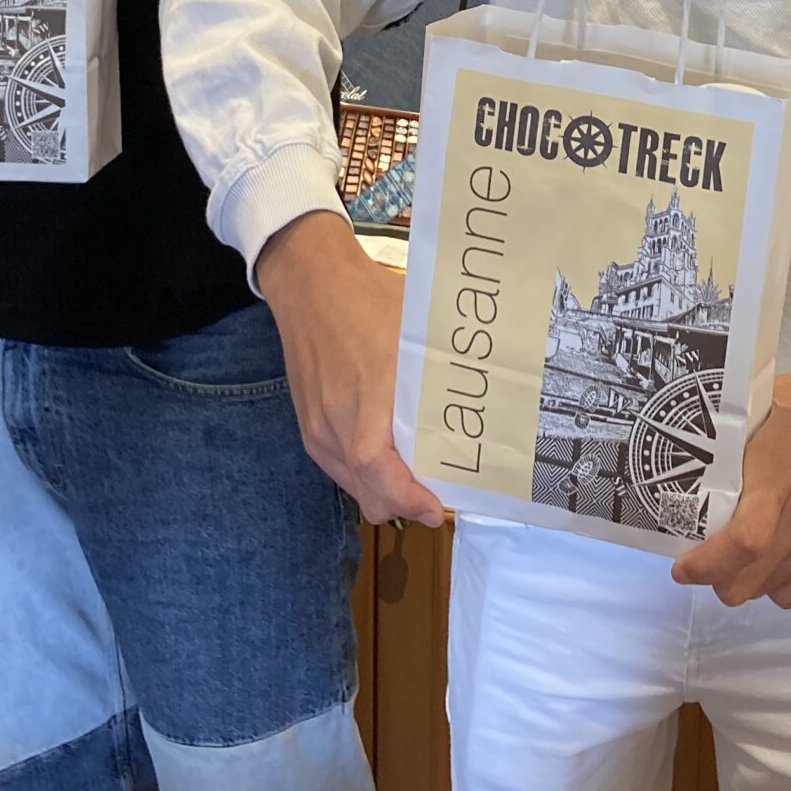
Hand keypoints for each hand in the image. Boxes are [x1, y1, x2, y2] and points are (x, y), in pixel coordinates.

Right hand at [256, 209, 444, 527]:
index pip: (376, 467)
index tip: (436, 509)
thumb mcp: (414, 328)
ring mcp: (316, 425)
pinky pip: (336, 466)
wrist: (308, 281)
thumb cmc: (368, 298)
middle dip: (402, 503)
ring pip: (350, 484)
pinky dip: (362, 474)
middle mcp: (334, 420)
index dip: (406, 496)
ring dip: (382, 490)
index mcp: (365, 396)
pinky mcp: (307, 422)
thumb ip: (438, 369)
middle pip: (365, 490)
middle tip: (437, 497)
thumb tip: (482, 391)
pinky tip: (386, 455)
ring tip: (415, 477)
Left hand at [673, 327, 790, 608]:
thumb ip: (735, 441)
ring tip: (744, 549)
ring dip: (747, 578)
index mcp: (780, 476)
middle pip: (744, 583)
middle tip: (707, 553)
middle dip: (716, 576)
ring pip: (768, 591)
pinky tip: (777, 555)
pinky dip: (779, 582)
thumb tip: (690, 460)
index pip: (739, 543)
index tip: (682, 564)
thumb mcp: (771, 404)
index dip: (703, 565)